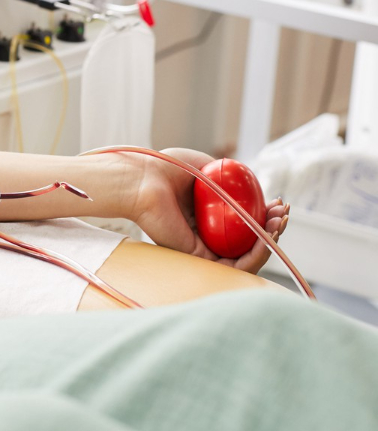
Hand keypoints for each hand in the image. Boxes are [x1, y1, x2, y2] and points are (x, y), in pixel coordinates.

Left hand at [126, 147, 289, 273]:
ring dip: (271, 241)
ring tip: (280, 223)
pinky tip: (267, 235)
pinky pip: (236, 264)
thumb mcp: (207, 166)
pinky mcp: (199, 259)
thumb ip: (230, 178)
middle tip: (284, 214)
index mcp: (209, 216)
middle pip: (250, 241)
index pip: (245, 224)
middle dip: (274, 228)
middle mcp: (207, 235)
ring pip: (248, 255)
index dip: (266, 216)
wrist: (145, 178)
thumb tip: (252, 188)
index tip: (278, 203)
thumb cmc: (168, 167)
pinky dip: (257, 253)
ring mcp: (204, 249)